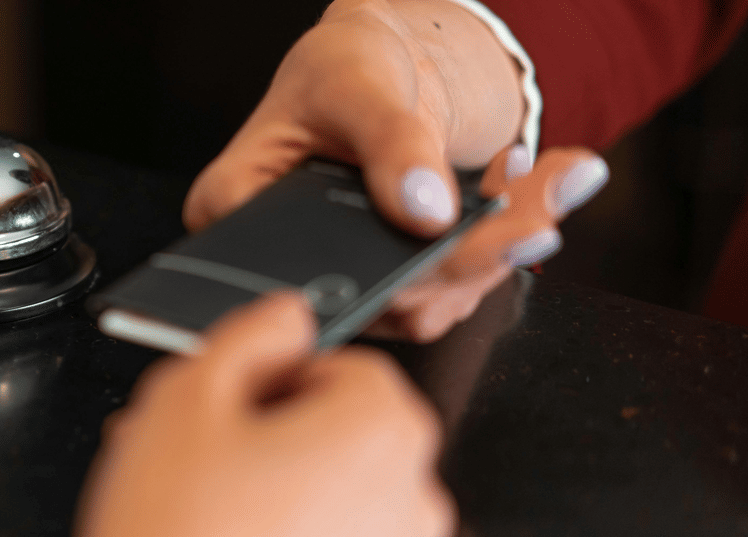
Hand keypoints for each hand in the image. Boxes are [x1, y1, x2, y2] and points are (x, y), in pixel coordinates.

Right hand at [77, 292, 453, 536]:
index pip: (348, 365)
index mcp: (381, 431)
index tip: (230, 398)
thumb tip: (286, 317)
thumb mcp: (185, 398)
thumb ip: (248, 335)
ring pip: (335, 489)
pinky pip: (333, 534)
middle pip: (344, 429)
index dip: (279, 373)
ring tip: (199, 497)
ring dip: (274, 481)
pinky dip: (285, 527)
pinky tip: (222, 528)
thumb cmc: (175, 530)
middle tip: (200, 450)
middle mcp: (411, 496)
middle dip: (272, 430)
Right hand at [183, 0, 608, 341]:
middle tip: (538, 215)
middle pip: (377, 292)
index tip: (456, 242)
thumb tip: (425, 209)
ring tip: (546, 180)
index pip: (300, 265)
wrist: (381, 67)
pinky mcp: (393, 283)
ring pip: (428, 300)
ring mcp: (342, 277)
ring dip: (501, 247)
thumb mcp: (355, 82)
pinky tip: (525, 184)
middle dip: (471, 253)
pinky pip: (456, 287)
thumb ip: (389, 141)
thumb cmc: (340, 65)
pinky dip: (505, 239)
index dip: (381, 269)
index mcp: (236, 208)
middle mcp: (283, 259)